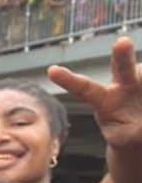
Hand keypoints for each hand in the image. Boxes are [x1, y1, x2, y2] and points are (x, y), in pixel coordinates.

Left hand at [49, 37, 141, 152]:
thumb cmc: (127, 133)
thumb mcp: (124, 140)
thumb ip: (131, 135)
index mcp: (104, 99)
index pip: (84, 89)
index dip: (68, 80)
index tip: (50, 71)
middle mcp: (123, 83)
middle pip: (121, 67)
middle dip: (122, 55)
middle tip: (122, 43)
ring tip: (141, 109)